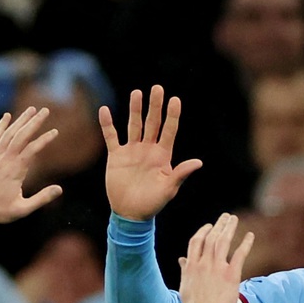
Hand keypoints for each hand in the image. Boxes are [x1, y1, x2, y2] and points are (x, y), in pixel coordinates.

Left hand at [0, 107, 65, 226]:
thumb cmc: (0, 211)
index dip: (44, 139)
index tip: (55, 132)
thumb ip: (42, 198)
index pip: (32, 149)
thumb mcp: (23, 209)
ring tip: (31, 109)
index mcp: (15, 171)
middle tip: (45, 110)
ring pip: (8, 133)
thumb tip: (59, 189)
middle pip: (21, 135)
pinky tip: (7, 116)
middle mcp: (4, 160)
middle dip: (34, 122)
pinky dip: (0, 126)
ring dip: (20, 120)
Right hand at [99, 86, 202, 221]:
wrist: (130, 214)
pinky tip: (105, 110)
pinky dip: (107, 124)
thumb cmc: (152, 204)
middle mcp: (148, 150)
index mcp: (162, 156)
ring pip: (134, 126)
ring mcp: (132, 151)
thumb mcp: (169, 189)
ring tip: (137, 93)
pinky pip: (111, 137)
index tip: (175, 99)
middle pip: (152, 123)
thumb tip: (198, 162)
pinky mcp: (116, 157)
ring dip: (135, 110)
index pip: (169, 131)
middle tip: (157, 88)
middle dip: (155, 106)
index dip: (172, 116)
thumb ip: (180, 173)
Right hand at [176, 212, 252, 302]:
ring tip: (234, 219)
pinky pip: (239, 254)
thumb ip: (185, 271)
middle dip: (218, 225)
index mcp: (191, 266)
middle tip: (226, 217)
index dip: (203, 231)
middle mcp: (203, 263)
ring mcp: (217, 268)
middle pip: (211, 237)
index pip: (196, 242)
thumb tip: (181, 260)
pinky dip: (245, 243)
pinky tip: (250, 236)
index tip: (209, 226)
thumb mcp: (185, 287)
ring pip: (223, 241)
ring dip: (229, 228)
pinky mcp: (231, 275)